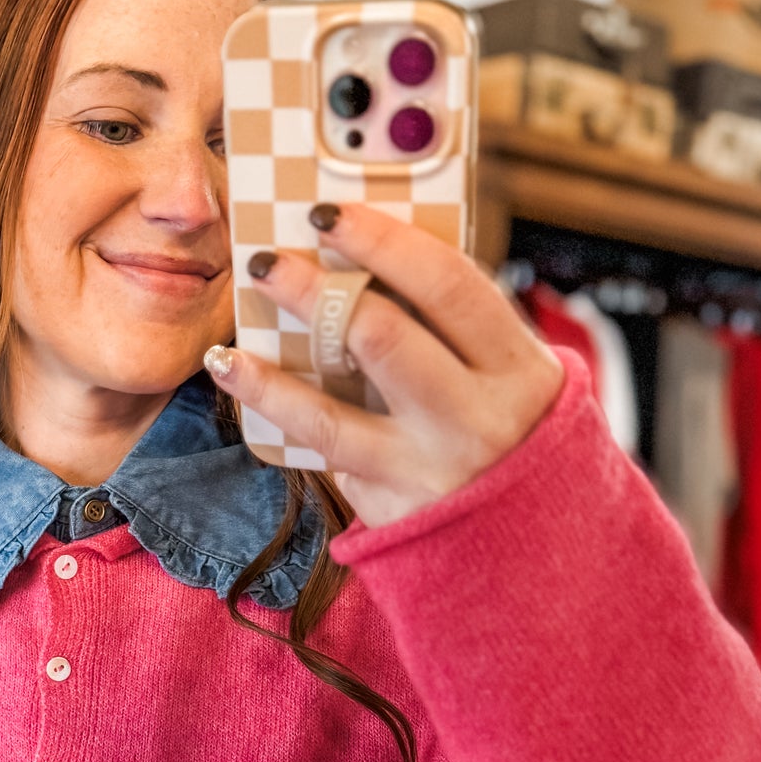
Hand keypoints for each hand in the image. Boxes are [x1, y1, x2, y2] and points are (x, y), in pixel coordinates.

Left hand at [203, 203, 565, 528]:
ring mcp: (429, 468)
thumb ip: (455, 327)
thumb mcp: (508, 377)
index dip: (383, 240)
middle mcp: (477, 419)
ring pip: (333, 412)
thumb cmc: (509, 433)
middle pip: (384, 337)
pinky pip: (323, 450)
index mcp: (520, 368)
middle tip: (267, 262)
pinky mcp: (390, 506)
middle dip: (315, 292)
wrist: (530, 549)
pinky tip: (236, 377)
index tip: (327, 212)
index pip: (448, 284)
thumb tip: (361, 259)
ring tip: (229, 343)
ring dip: (270, 371)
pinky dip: (275, 410)